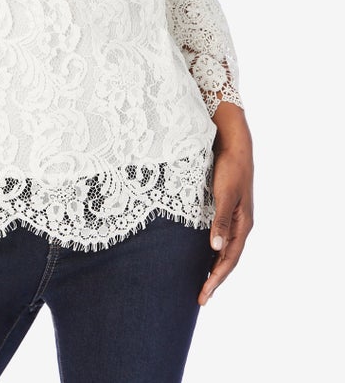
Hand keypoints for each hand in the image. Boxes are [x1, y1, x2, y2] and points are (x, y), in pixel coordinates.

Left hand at [198, 103, 253, 305]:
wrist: (234, 145)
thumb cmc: (230, 168)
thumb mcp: (224, 194)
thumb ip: (221, 221)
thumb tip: (215, 248)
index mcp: (243, 225)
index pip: (229, 260)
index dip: (216, 279)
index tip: (203, 295)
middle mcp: (241, 225)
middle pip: (228, 259)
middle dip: (215, 279)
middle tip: (200, 298)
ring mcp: (235, 218)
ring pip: (224, 250)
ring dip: (214, 267)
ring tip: (201, 283)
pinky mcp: (226, 209)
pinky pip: (220, 238)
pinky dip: (212, 251)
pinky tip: (203, 255)